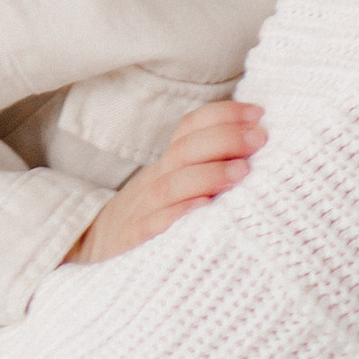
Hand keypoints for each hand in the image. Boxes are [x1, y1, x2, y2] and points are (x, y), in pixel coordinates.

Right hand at [70, 99, 264, 263]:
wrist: (96, 246)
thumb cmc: (156, 215)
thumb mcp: (177, 184)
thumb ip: (209, 166)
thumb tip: (261, 146)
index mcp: (170, 164)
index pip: (191, 127)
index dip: (223, 114)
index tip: (259, 112)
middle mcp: (156, 180)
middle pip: (185, 150)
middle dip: (225, 139)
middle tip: (260, 138)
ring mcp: (144, 210)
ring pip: (171, 185)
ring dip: (208, 174)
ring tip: (243, 171)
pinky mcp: (135, 241)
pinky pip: (154, 224)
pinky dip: (179, 214)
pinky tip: (205, 209)